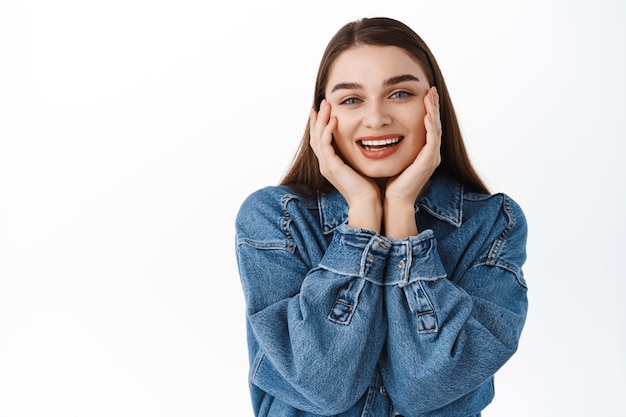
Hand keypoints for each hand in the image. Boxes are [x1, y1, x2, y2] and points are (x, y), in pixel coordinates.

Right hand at [309, 100, 381, 230]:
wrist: (367, 203)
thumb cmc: (368, 188)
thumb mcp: (360, 165)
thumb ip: (358, 154)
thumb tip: (366, 141)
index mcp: (331, 164)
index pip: (321, 140)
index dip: (321, 125)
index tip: (324, 110)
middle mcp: (325, 164)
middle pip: (315, 136)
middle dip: (318, 119)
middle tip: (322, 102)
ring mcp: (326, 165)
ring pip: (317, 138)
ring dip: (321, 120)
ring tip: (326, 105)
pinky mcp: (331, 166)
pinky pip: (325, 144)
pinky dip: (328, 130)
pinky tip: (334, 120)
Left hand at [383, 87, 441, 237]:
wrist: (393, 200)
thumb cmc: (390, 181)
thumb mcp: (392, 157)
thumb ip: (394, 144)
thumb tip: (380, 129)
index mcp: (424, 152)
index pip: (428, 126)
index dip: (427, 109)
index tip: (424, 94)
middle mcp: (431, 154)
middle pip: (435, 124)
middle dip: (433, 106)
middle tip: (430, 89)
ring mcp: (432, 158)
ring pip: (436, 129)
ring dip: (433, 111)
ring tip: (430, 96)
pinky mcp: (428, 162)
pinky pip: (433, 141)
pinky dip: (430, 127)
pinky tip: (427, 115)